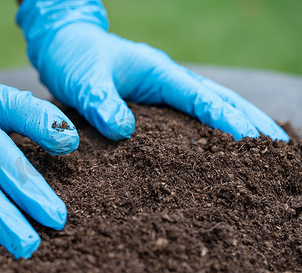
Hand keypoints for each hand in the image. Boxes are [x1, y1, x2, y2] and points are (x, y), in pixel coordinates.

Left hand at [16, 0, 288, 141]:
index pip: (200, 98)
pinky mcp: (157, 102)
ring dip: (242, 124)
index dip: (226, 120)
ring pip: (213, 105)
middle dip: (251, 122)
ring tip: (268, 150)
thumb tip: (123, 131)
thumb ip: (101, 102)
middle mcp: (168, 80)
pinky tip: (224, 147)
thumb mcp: (84, 79)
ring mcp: (165, 90)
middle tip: (280, 151)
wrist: (65, 48)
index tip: (252, 143)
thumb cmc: (75, 59)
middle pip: (221, 99)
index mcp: (158, 72)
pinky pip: (193, 115)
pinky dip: (215, 128)